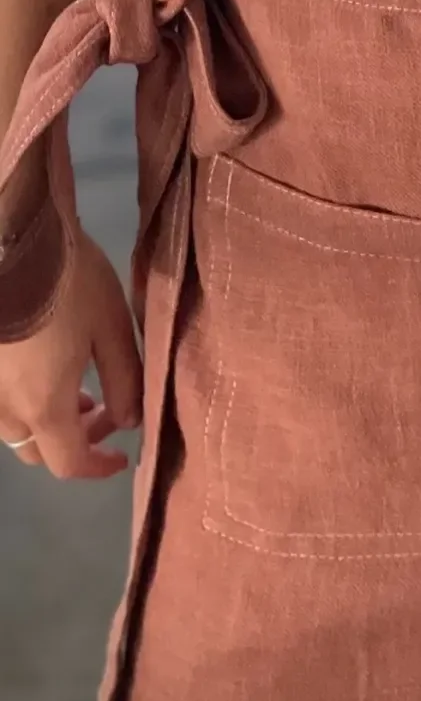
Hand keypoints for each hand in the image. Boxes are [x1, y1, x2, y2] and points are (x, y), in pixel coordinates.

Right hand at [0, 229, 141, 477]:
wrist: (9, 232)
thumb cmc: (67, 280)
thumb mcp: (113, 330)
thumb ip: (125, 381)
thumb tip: (128, 422)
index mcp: (41, 405)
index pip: (68, 464)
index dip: (97, 468)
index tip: (120, 457)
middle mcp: (0, 405)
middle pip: (34, 449)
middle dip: (71, 439)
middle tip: (100, 409)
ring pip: (9, 424)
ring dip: (43, 417)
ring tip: (72, 384)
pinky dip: (18, 394)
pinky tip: (38, 364)